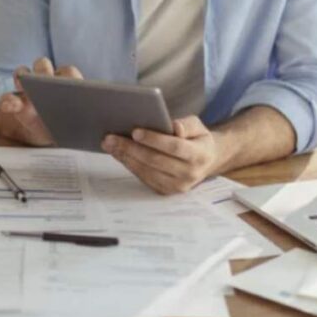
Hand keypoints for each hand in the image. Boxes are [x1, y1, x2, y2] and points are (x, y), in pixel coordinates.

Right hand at [0, 57, 83, 145]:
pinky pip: (7, 98)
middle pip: (42, 66)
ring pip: (22, 73)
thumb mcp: (81, 126)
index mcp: (68, 82)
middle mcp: (47, 79)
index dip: (68, 76)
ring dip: (22, 77)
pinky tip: (10, 106)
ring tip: (24, 88)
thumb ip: (88, 122)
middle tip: (45, 79)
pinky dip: (7, 101)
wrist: (52, 134)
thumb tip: (104, 133)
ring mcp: (28, 88)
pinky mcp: (14, 102)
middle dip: (43, 70)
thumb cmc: (71, 126)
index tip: (70, 83)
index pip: (68, 73)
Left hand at [101, 116, 221, 194]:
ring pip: (147, 171)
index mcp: (199, 155)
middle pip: (156, 160)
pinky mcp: (166, 191)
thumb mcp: (198, 126)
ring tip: (110, 144)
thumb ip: (187, 124)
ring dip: (126, 158)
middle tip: (111, 137)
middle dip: (131, 148)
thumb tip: (174, 127)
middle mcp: (189, 174)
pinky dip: (130, 165)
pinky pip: (144, 178)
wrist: (207, 161)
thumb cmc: (197, 139)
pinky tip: (119, 154)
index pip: (175, 147)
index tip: (135, 131)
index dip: (154, 140)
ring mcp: (177, 186)